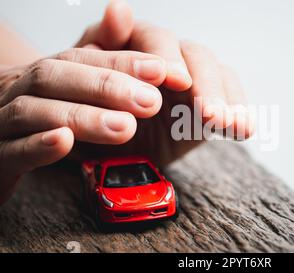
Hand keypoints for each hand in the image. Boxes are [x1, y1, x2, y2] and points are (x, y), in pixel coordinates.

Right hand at [0, 48, 168, 203]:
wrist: (0, 150)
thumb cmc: (46, 120)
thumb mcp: (77, 93)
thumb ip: (102, 65)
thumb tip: (123, 11)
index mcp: (46, 74)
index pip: (82, 56)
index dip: (122, 62)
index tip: (160, 70)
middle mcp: (20, 90)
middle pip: (56, 75)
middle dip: (107, 86)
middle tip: (150, 101)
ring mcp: (3, 122)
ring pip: (34, 111)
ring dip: (82, 116)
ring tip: (125, 127)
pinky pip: (12, 150)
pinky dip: (38, 145)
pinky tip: (64, 143)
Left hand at [73, 0, 252, 164]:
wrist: (109, 150)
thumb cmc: (95, 112)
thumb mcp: (86, 85)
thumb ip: (99, 49)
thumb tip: (118, 7)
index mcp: (136, 43)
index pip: (156, 39)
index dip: (167, 57)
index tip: (175, 81)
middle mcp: (169, 55)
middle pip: (195, 55)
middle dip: (205, 85)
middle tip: (208, 113)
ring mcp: (192, 78)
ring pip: (217, 76)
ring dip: (226, 101)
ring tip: (229, 125)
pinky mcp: (209, 102)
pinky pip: (231, 101)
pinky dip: (239, 114)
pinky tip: (243, 130)